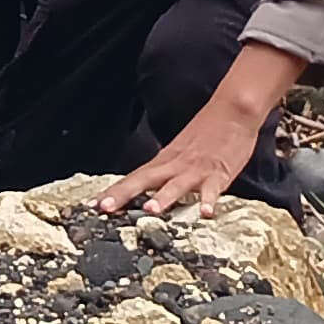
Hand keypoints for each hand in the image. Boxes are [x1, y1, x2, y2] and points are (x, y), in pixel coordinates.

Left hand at [97, 99, 265, 219]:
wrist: (231, 110)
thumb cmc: (206, 133)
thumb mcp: (178, 153)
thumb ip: (163, 172)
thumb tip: (145, 189)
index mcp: (163, 161)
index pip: (132, 178)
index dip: (112, 192)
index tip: (91, 205)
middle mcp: (174, 165)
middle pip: (144, 180)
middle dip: (123, 195)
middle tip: (104, 208)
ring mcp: (195, 169)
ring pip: (176, 185)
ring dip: (163, 198)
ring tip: (150, 210)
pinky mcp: (218, 172)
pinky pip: (212, 189)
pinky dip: (208, 200)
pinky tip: (206, 213)